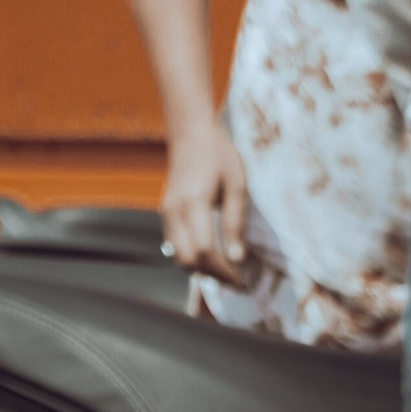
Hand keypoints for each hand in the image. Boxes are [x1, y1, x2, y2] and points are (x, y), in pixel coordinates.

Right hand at [162, 119, 250, 278]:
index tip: (244, 280)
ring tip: (227, 271)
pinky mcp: (166, 213)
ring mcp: (167, 213)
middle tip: (237, 280)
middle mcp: (174, 212)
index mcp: (193, 204)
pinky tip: (213, 255)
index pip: (204, 252)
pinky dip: (193, 257)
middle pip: (187, 261)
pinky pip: (175, 246)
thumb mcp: (237, 186)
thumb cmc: (218, 154)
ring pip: (178, 257)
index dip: (224, 271)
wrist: (190, 131)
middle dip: (212, 275)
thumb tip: (237, 258)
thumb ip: (235, 223)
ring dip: (202, 269)